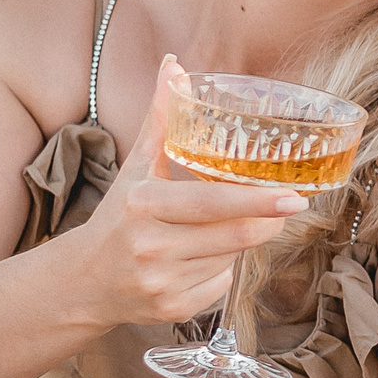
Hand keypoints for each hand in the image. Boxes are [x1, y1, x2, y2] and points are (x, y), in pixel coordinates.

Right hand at [59, 57, 308, 328]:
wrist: (83, 282)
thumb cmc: (119, 216)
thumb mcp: (136, 167)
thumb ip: (161, 118)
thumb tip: (175, 66)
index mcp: (144, 205)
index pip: (212, 204)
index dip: (257, 201)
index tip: (294, 198)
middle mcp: (151, 247)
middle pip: (234, 236)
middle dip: (266, 220)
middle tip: (286, 205)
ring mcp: (162, 283)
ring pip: (231, 260)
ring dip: (237, 243)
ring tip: (216, 231)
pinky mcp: (172, 311)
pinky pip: (220, 286)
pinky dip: (222, 272)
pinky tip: (200, 260)